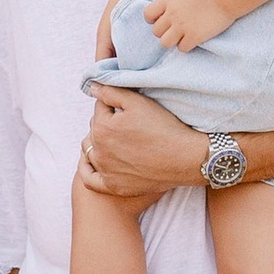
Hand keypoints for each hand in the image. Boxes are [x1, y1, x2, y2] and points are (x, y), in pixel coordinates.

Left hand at [82, 89, 211, 199]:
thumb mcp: (138, 102)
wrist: (186, 159)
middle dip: (106, 123)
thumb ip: (110, 92)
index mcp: (101, 128)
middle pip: (94, 130)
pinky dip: (87, 169)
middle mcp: (98, 151)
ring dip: (98, 143)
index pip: (99, 108)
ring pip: (91, 151)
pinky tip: (94, 162)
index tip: (129, 108)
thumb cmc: (164, 128)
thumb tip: (92, 87)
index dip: (114, 104)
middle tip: (128, 124)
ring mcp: (105, 171)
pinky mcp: (114, 186)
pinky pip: (89, 179)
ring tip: (116, 139)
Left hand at [141, 0, 228, 53]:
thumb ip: (172, 2)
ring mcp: (182, 26)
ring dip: (173, 41)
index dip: (153, 20)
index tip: (164, 21)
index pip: (148, 14)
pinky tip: (194, 39)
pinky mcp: (194, 36)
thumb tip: (166, 12)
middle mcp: (172, 14)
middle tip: (176, 30)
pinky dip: (187, 46)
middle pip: (156, 31)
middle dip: (164, 32)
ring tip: (182, 37)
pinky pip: (182, 48)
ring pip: (165, 43)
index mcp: (169, 0)